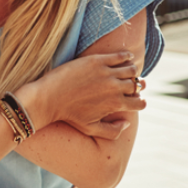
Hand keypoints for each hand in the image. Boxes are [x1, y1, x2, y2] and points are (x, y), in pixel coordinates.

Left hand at [16, 52, 144, 139]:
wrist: (48, 98)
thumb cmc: (67, 115)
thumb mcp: (90, 129)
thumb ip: (112, 131)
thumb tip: (127, 122)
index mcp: (115, 105)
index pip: (139, 103)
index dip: (140, 102)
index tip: (136, 99)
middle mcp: (114, 88)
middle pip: (137, 85)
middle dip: (137, 85)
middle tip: (132, 84)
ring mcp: (106, 73)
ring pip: (131, 70)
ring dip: (132, 71)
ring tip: (128, 71)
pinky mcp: (97, 60)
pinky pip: (120, 56)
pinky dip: (127, 56)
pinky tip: (127, 57)